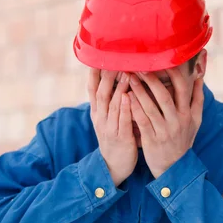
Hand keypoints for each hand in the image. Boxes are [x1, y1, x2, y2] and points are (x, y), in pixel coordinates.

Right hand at [88, 69, 136, 186]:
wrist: (114, 167)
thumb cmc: (116, 139)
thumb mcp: (109, 119)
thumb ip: (112, 101)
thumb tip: (117, 79)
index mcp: (97, 113)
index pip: (92, 88)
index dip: (95, 72)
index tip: (98, 55)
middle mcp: (101, 118)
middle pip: (101, 92)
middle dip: (107, 75)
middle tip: (114, 58)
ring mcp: (109, 128)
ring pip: (112, 105)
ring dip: (118, 88)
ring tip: (125, 72)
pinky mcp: (120, 138)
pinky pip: (122, 121)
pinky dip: (125, 108)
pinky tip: (129, 97)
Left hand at [128, 69, 203, 177]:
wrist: (174, 168)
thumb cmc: (183, 140)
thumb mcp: (195, 121)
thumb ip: (197, 99)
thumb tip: (200, 77)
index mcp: (188, 114)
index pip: (183, 89)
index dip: (174, 73)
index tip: (163, 59)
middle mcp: (178, 121)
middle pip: (165, 96)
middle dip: (152, 80)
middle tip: (139, 66)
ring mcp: (164, 131)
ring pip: (151, 108)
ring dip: (140, 91)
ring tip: (129, 77)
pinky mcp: (152, 140)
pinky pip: (142, 121)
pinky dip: (134, 109)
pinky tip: (126, 97)